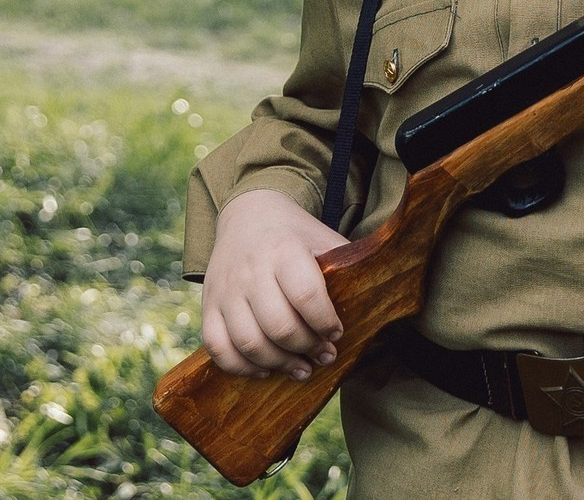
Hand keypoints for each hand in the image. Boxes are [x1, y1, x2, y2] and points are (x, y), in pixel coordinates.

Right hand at [200, 189, 348, 379]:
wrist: (248, 214)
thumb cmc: (294, 233)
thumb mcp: (322, 238)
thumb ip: (344, 266)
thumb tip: (375, 301)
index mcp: (284, 249)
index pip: (305, 294)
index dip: (325, 321)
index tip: (337, 332)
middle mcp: (251, 270)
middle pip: (278, 325)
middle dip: (307, 348)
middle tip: (325, 355)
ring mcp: (226, 290)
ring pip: (249, 341)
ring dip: (279, 363)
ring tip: (302, 368)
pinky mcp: (208, 306)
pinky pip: (219, 348)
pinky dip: (242, 367)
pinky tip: (265, 369)